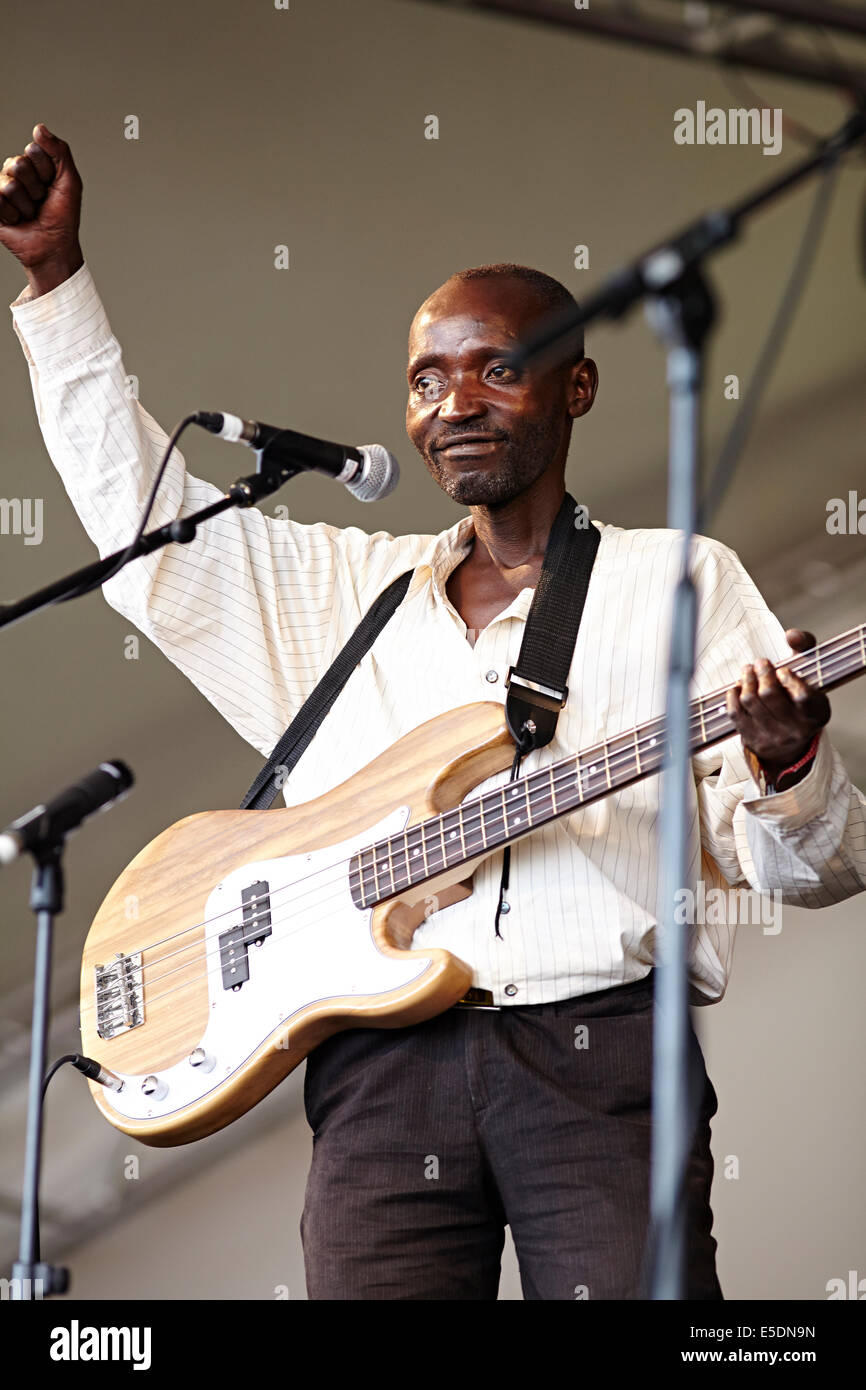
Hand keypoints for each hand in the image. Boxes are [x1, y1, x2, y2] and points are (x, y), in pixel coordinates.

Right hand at [0, 124, 82, 294]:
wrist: (54, 246)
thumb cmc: (64, 216)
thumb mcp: (70, 181)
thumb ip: (60, 151)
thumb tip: (39, 128)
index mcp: (32, 163)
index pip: (33, 151)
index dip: (48, 171)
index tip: (54, 186)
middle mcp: (14, 173)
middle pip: (18, 166)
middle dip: (36, 188)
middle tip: (42, 202)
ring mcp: (2, 189)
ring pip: (9, 186)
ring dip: (26, 205)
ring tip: (31, 213)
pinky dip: (13, 215)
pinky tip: (18, 220)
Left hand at [727, 628, 829, 781]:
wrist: (790, 741)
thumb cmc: (799, 699)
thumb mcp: (810, 674)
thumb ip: (804, 648)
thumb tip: (792, 635)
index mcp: (816, 713)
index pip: (803, 697)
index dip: (790, 680)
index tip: (783, 670)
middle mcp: (797, 729)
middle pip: (769, 695)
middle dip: (762, 673)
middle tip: (760, 663)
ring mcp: (774, 737)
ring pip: (750, 701)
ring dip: (746, 680)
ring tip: (748, 671)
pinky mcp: (753, 740)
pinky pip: (735, 713)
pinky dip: (734, 695)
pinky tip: (738, 688)